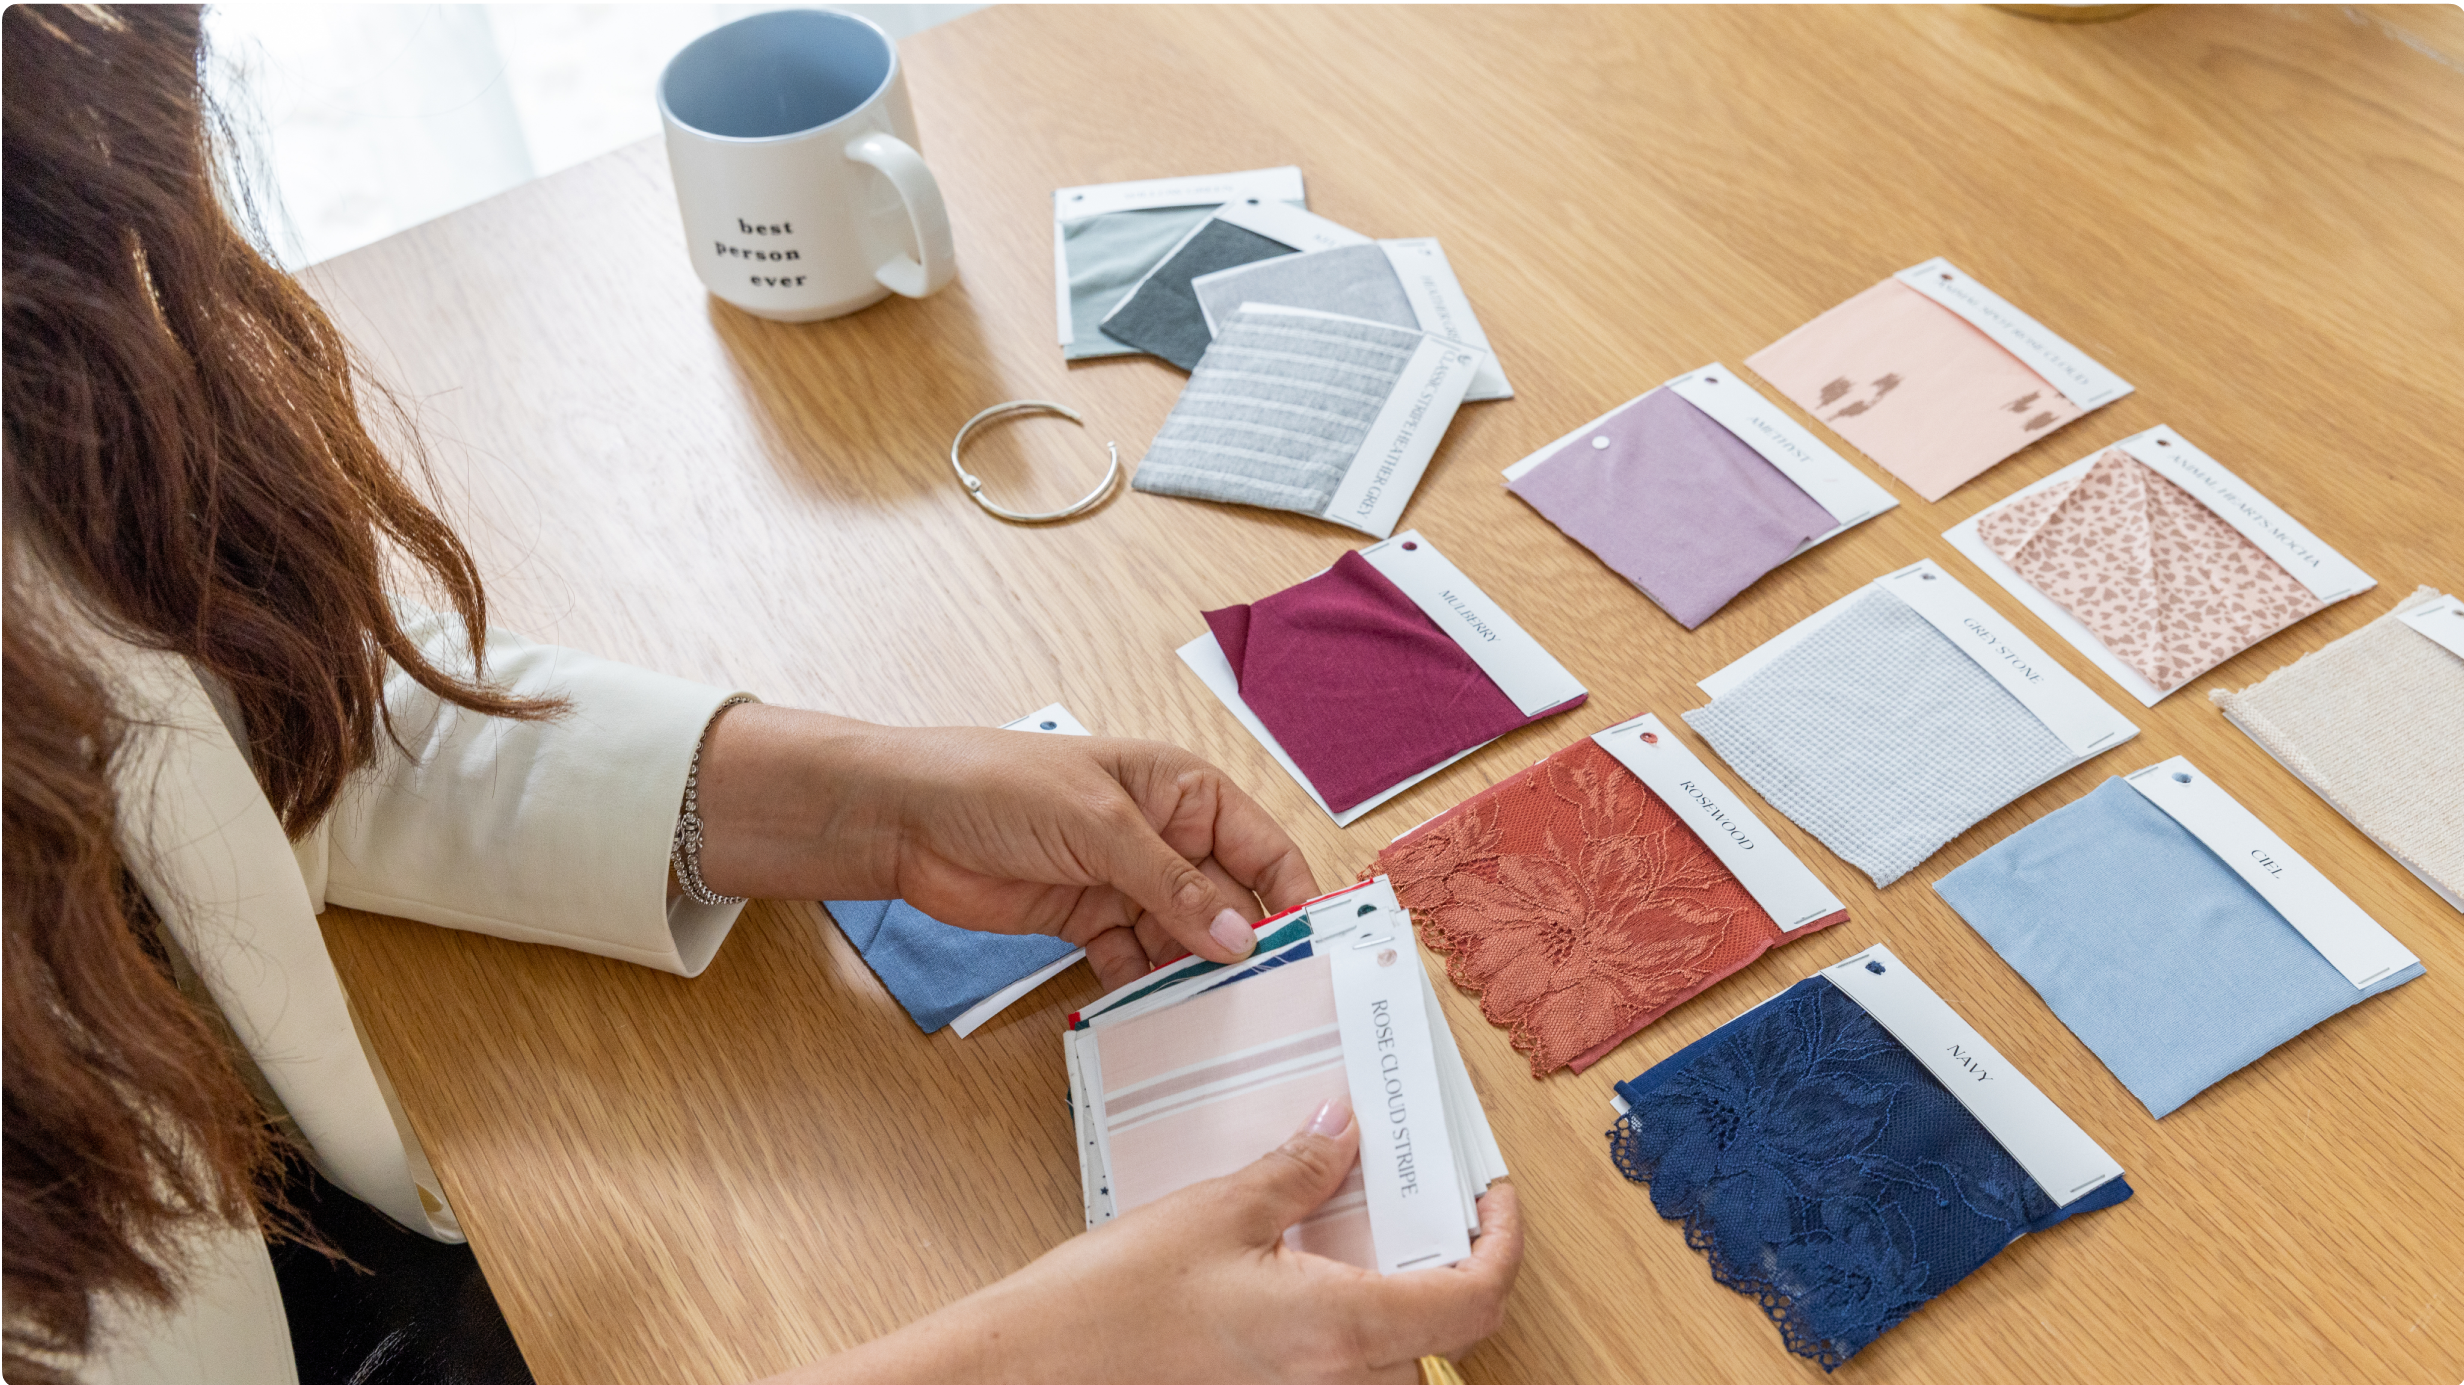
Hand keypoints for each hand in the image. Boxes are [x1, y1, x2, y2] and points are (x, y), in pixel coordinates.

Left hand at [688, 705, 1319, 986]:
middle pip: (1230, 903)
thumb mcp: (1098, 826)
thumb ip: (1171, 886)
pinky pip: (1137, 962)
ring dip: (1198, 979)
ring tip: (1221, 1027)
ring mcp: (1127, 882)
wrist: (904, 818)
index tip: (1319, 956)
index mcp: (1184, 791)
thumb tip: (1240, 939)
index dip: (1293, 899)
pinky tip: (1158, 1020)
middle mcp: (1167, 837)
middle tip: (1274, 1011)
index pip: (1264, 848)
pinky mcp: (1090, 921)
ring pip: (1186, 941)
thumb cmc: (999, 786)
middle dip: (1248, 952)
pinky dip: (1147, 990)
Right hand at [769, 1098, 1524, 1384]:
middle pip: (1434, 1334)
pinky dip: (1331, 1326)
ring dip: (1376, 1295)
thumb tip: (1344, 1132)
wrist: (1022, 1380)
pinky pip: (1331, 1373)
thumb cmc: (1102, 1312)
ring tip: (1330, 1223)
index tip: (1492, 1196)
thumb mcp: (1209, 1215)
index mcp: (1338, 1331)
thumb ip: (1294, 1172)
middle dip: (1427, 1259)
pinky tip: (1284, 1274)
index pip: (1475, 1301)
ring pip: (1383, 1359)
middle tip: (1394, 1191)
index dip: (1505, 1243)